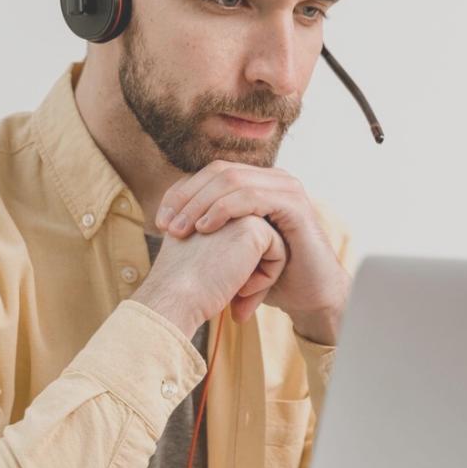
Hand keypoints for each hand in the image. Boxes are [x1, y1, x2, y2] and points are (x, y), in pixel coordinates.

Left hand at [155, 160, 349, 342]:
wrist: (308, 296)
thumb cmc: (267, 275)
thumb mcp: (230, 247)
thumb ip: (205, 228)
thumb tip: (164, 220)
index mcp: (256, 182)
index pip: (209, 174)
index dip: (181, 193)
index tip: (159, 221)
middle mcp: (271, 178)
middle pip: (218, 171)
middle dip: (186, 197)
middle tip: (166, 225)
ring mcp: (285, 188)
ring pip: (232, 180)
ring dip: (200, 203)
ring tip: (180, 230)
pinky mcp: (294, 204)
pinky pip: (251, 197)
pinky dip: (223, 210)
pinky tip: (205, 229)